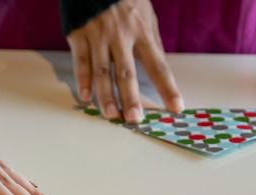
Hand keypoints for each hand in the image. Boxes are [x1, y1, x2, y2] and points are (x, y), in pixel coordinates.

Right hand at [66, 0, 182, 122]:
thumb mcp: (146, 14)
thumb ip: (153, 42)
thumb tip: (162, 69)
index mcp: (142, 32)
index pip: (158, 66)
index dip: (168, 88)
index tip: (176, 107)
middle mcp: (121, 36)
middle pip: (127, 73)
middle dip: (131, 97)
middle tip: (134, 119)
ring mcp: (98, 36)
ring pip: (101, 71)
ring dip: (105, 95)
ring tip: (110, 115)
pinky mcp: (79, 35)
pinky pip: (81, 61)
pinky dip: (82, 80)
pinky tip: (84, 97)